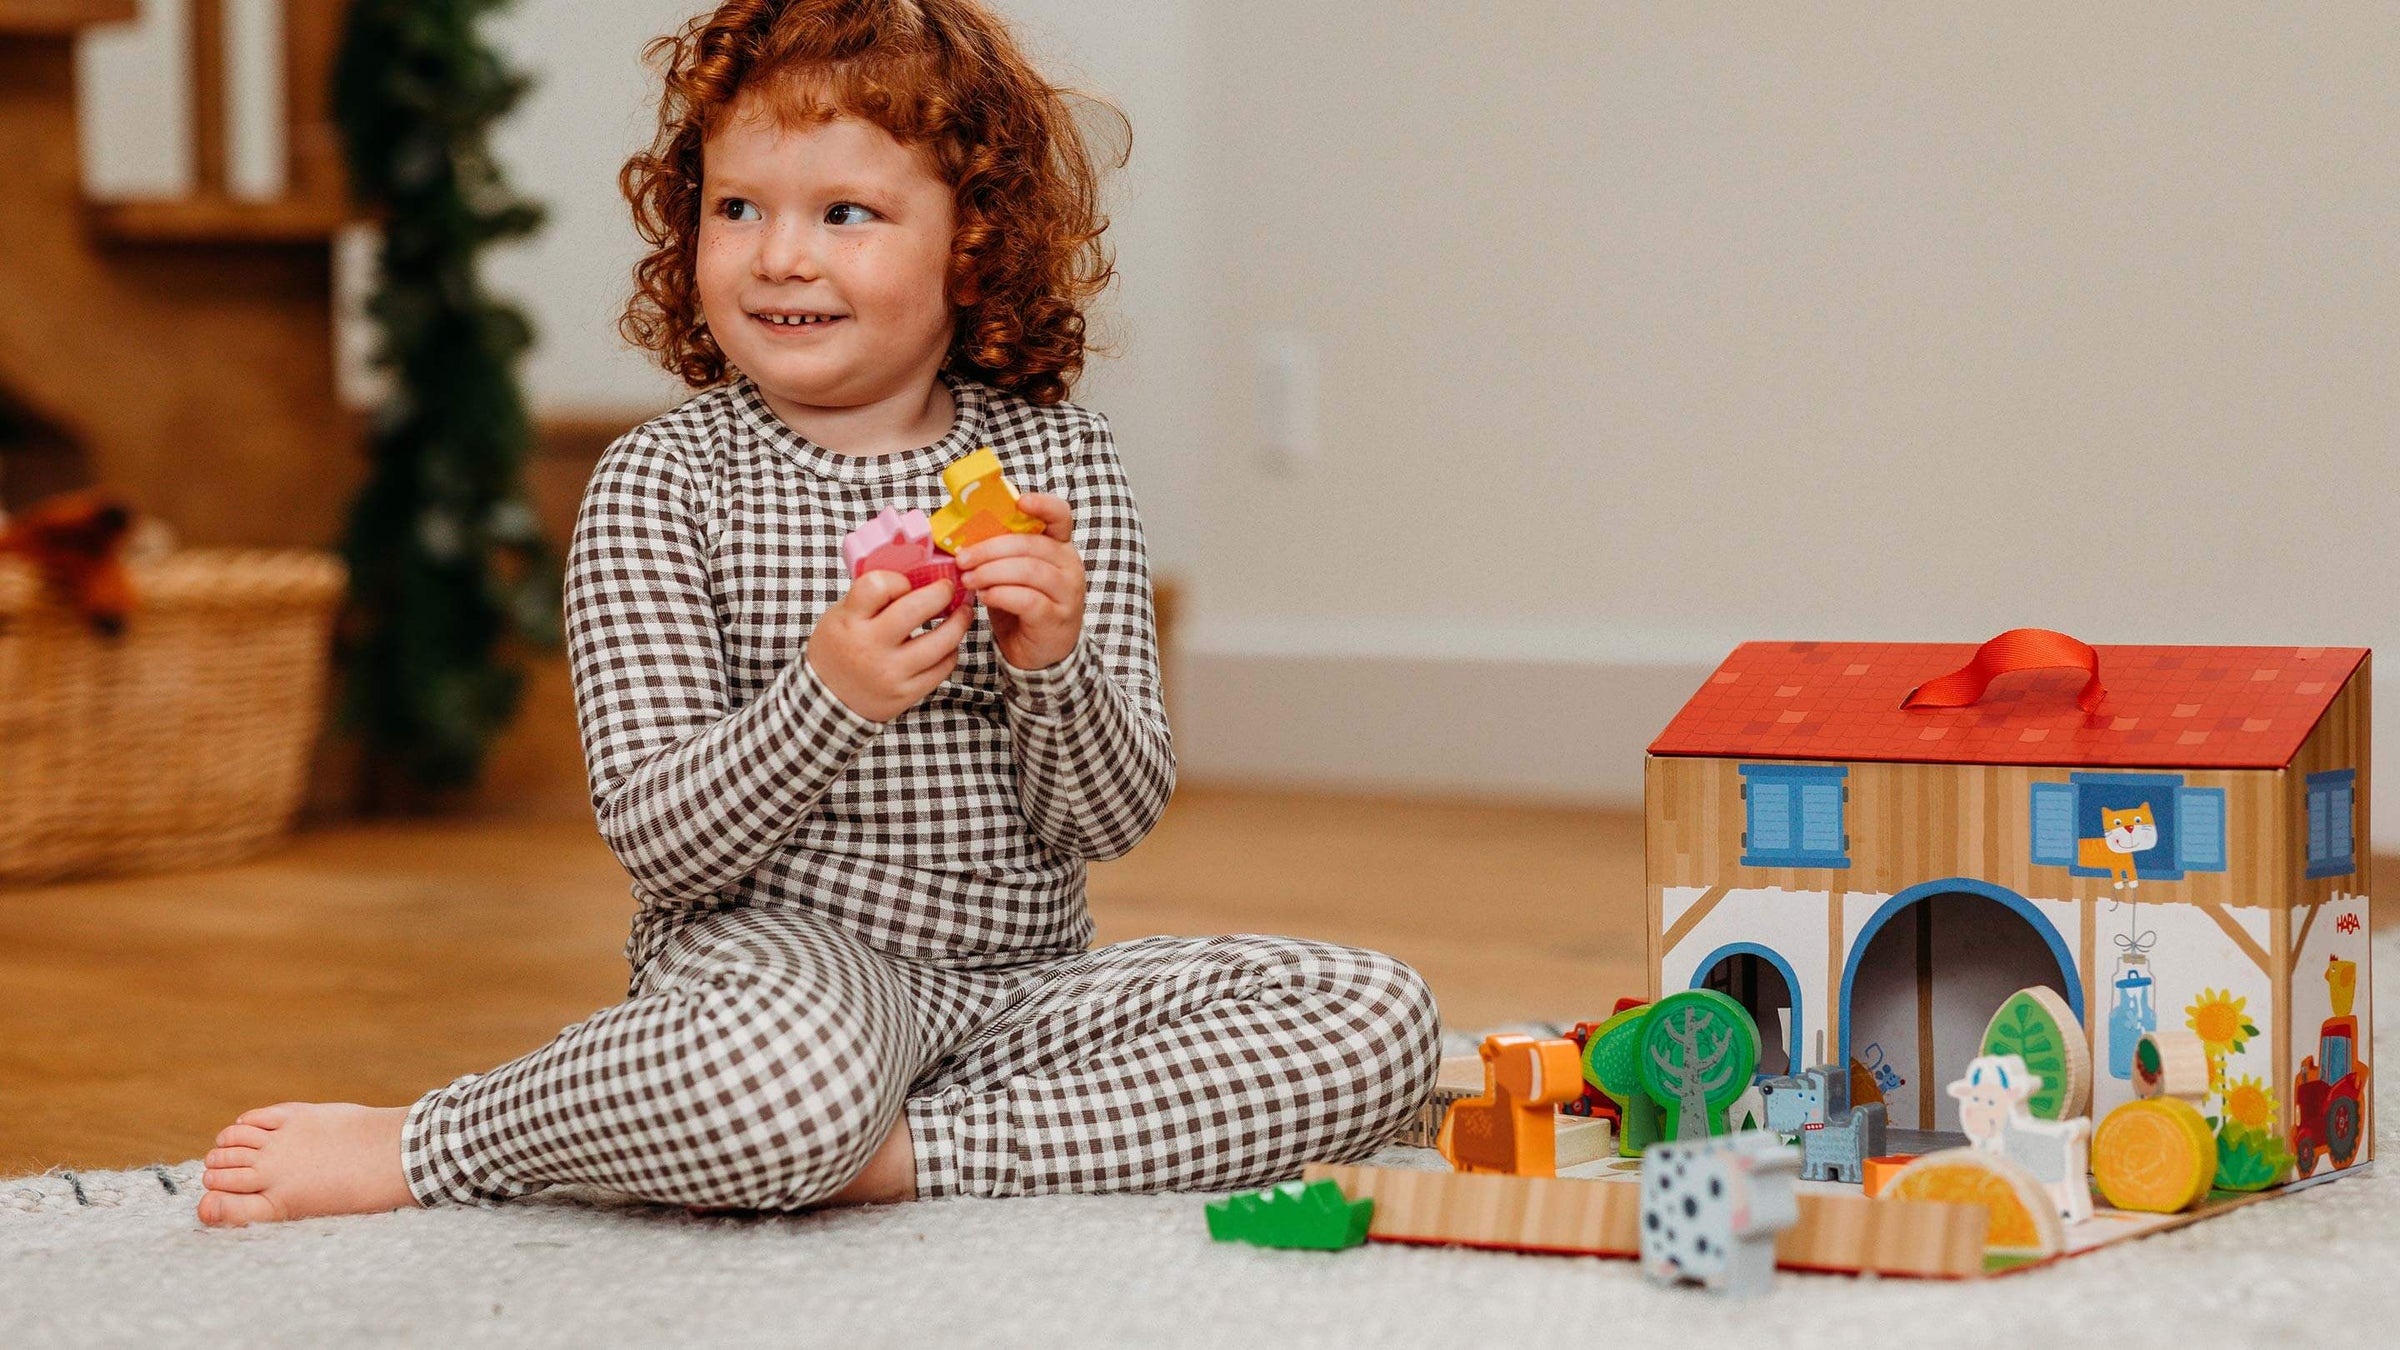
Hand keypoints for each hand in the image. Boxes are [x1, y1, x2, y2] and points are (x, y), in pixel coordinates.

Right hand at [805, 570, 969, 721]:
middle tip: (949, 587)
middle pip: (916, 609)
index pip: (878, 585)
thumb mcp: (841, 616)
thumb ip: (870, 597)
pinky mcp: (906, 694)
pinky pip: (942, 668)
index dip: (898, 579)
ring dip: (959, 623)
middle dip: (941, 593)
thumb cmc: (839, 647)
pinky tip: (948, 644)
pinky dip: (950, 652)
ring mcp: (890, 673)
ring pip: (941, 642)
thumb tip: (916, 575)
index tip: (906, 583)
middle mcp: (870, 647)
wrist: (828, 699)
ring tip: (963, 613)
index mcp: (849, 621)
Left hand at [956, 492, 1082, 671]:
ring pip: (1030, 571)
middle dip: (990, 549)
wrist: (1040, 654)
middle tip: (962, 558)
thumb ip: (999, 553)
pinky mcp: (1056, 618)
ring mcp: (1067, 593)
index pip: (1060, 515)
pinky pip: (1028, 600)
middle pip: (1031, 545)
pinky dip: (1001, 595)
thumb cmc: (1022, 607)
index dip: (1042, 505)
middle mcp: (1069, 565)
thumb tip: (959, 536)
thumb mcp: (1013, 573)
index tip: (1020, 502)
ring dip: (992, 572)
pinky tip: (984, 597)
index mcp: (1059, 547)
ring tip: (969, 579)